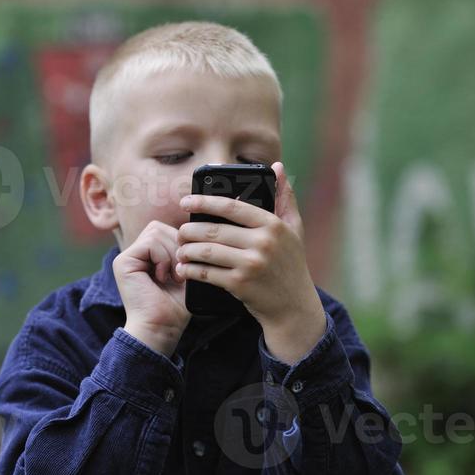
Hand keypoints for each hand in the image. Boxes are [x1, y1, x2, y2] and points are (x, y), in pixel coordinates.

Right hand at [113, 221, 190, 351]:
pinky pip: (150, 242)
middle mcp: (134, 255)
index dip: (180, 243)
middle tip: (179, 274)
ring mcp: (126, 257)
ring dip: (171, 254)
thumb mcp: (184, 272)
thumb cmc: (175, 307)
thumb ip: (182, 249)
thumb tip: (193, 228)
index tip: (185, 269)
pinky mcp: (123, 262)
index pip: (164, 229)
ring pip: (155, 232)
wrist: (162, 329)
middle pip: (159, 227)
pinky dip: (163, 258)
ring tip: (172, 277)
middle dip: (177, 247)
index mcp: (146, 256)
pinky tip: (162, 277)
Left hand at [175, 162, 324, 335]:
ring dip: (187, 250)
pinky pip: (207, 273)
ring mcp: (250, 264)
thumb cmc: (291, 265)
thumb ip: (284, 198)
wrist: (293, 307)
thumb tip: (278, 167)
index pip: (232, 207)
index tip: (186, 201)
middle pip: (214, 230)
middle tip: (180, 232)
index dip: (204, 202)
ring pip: (206, 251)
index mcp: (272, 225)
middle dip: (190, 230)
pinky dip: (191, 271)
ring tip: (180, 250)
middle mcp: (262, 243)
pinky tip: (183, 269)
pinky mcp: (239, 284)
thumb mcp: (294, 230)